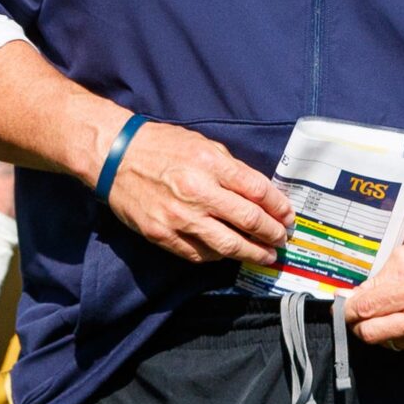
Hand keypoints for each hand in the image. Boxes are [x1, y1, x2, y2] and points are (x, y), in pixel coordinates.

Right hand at [102, 122, 291, 264]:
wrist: (115, 157)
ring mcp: (179, 217)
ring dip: (252, 253)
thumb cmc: (161, 146)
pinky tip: (228, 255)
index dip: (280, 208)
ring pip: (228, 245)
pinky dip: (218, 257)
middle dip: (272, 234)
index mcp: (212, 165)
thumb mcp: (203, 145)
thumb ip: (231, 170)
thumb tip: (260, 194)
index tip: (288, 216)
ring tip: (265, 256)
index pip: (259, 192)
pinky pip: (199, 254)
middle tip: (282, 240)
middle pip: (249, 221)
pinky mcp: (162, 235)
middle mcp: (198, 193)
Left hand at [348, 241, 403, 360]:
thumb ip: (380, 276)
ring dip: (386, 330)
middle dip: (360, 324)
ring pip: (388, 343)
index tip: (344, 307)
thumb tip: (354, 295)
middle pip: (370, 334)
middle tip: (363, 313)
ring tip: (401, 311)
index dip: (348, 309)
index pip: (365, 309)